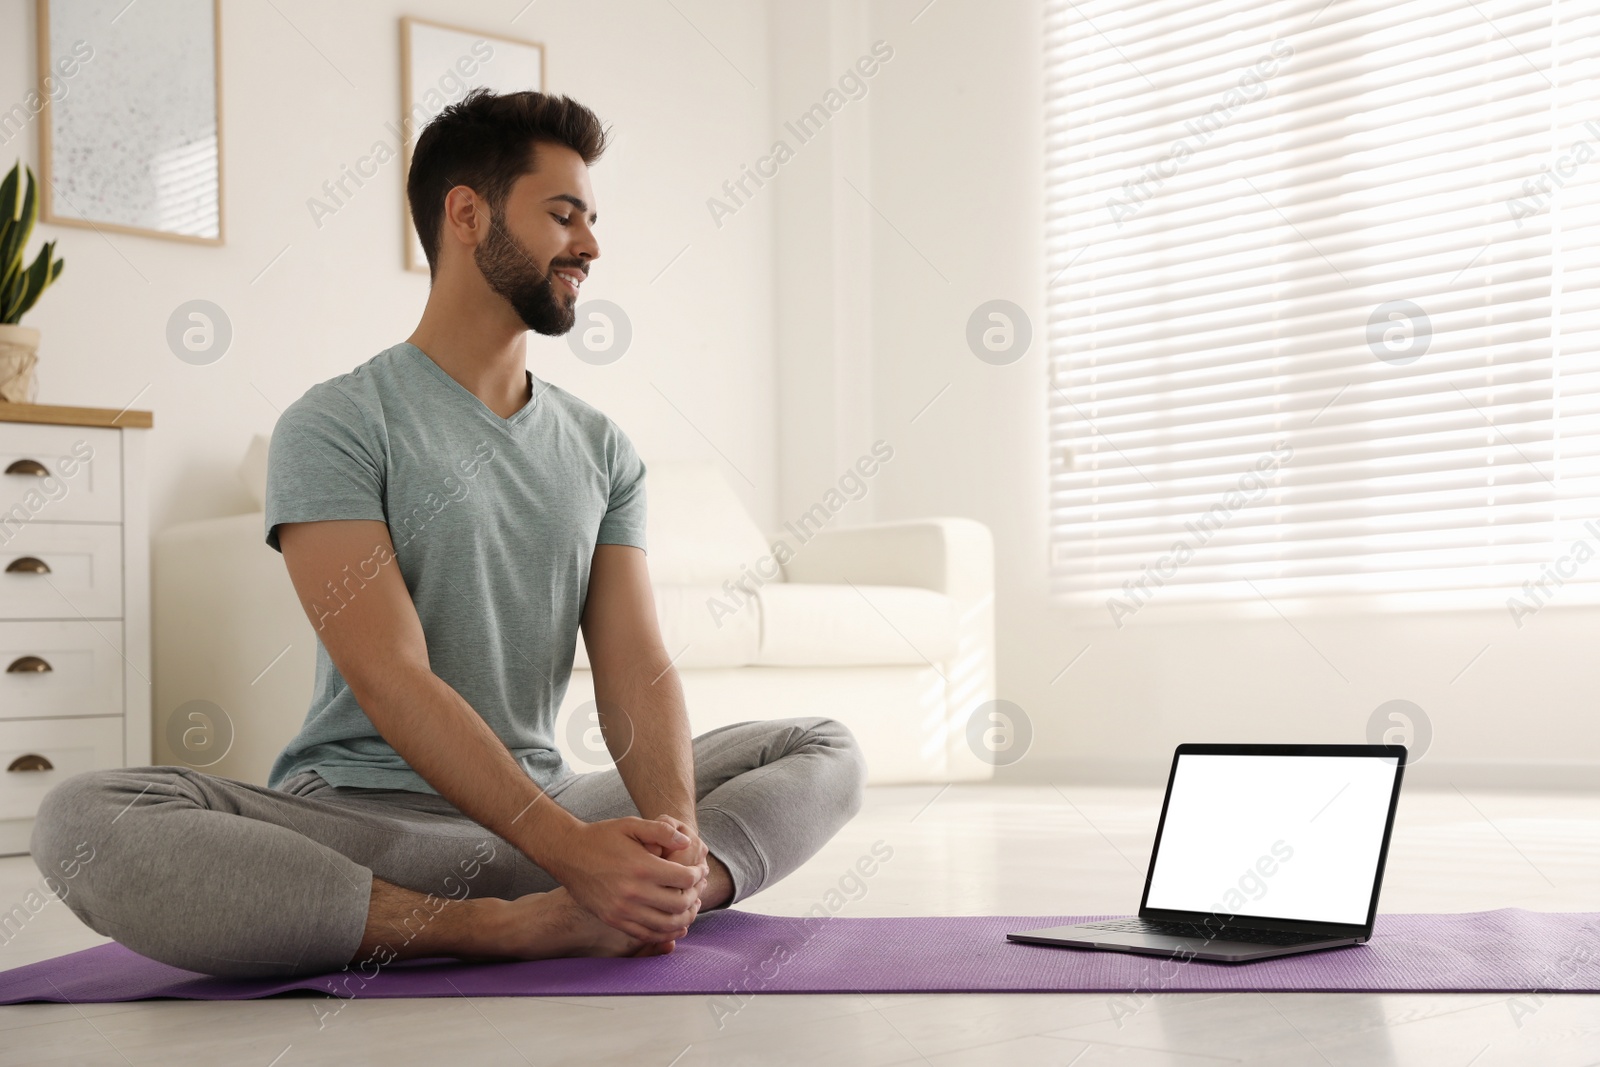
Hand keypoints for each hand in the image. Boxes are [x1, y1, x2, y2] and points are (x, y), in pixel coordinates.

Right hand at [544, 817, 702, 941]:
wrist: (567, 853)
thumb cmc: (601, 837)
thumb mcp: (631, 825)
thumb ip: (661, 831)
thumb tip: (687, 842)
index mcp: (641, 867)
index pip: (684, 879)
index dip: (699, 874)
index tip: (701, 870)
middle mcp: (633, 892)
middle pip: (679, 904)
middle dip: (695, 896)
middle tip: (699, 888)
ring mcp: (622, 910)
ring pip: (666, 925)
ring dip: (685, 918)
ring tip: (691, 907)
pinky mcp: (613, 920)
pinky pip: (646, 934)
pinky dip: (665, 933)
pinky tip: (675, 925)